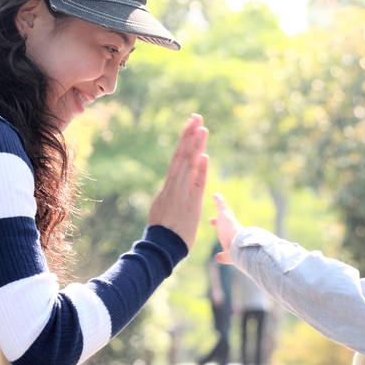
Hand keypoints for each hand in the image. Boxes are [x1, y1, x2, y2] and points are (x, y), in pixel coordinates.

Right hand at [147, 114, 208, 249]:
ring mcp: (181, 194)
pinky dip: (200, 170)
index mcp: (168, 186)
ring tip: (202, 129)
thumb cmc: (163, 232)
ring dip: (196, 147)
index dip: (184, 141)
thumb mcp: (162, 208)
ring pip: (189, 166)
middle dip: (190, 136)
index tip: (190, 125)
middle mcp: (174, 186)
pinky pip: (196, 185)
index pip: (178, 158)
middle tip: (196, 117)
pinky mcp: (190, 205)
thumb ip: (169, 194)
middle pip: (183, 156)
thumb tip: (171, 186)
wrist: (161, 247)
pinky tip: (204, 156)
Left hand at [210, 192, 243, 263]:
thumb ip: (222, 257)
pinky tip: (214, 195)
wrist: (239, 246)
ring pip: (223, 208)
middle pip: (223, 217)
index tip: (211, 221)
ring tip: (215, 196)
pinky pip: (221, 204)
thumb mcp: (227, 255)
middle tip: (212, 207)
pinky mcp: (225, 214)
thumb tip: (217, 258)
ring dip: (220, 203)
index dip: (217, 224)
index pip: (222, 227)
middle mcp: (229, 225)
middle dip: (218, 214)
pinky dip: (218, 199)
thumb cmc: (235, 253)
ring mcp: (228, 219)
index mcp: (228, 234)